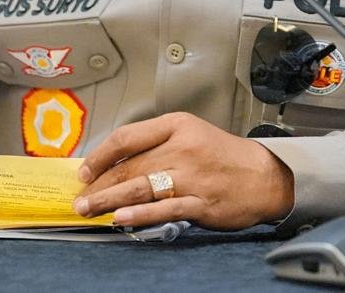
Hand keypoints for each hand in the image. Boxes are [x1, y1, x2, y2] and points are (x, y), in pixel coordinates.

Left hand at [72, 112, 294, 229]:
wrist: (264, 175)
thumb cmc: (222, 155)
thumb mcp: (189, 134)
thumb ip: (155, 144)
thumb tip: (113, 163)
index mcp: (176, 126)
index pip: (127, 137)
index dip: (100, 156)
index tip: (84, 171)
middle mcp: (182, 148)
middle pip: (129, 166)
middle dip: (99, 185)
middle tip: (80, 198)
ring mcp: (191, 176)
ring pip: (140, 187)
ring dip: (109, 200)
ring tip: (89, 209)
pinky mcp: (201, 202)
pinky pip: (163, 209)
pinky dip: (139, 214)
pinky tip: (121, 219)